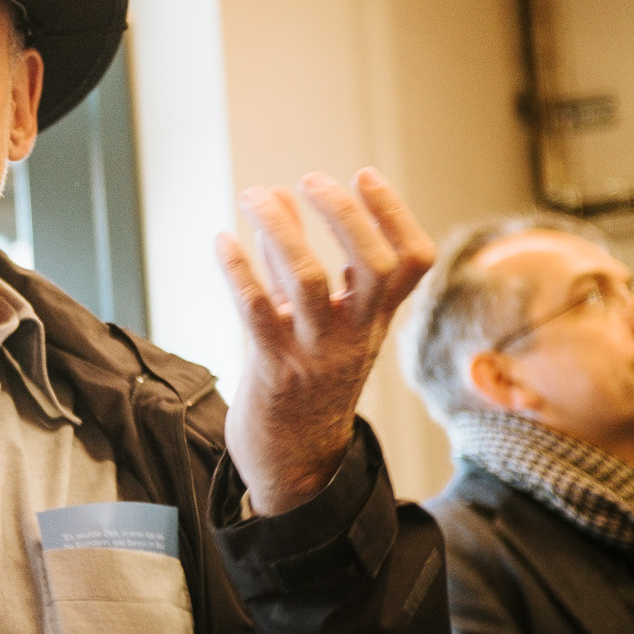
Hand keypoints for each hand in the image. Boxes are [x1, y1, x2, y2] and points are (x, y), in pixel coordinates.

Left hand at [215, 168, 433, 515]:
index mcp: (376, 319)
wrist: (292, 459)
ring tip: (256, 196)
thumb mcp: (310, 318)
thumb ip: (291, 258)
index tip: (363, 173)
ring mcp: (316, 351)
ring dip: (281, 230)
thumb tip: (276, 197)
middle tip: (310, 180)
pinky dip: (238, 270)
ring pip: (309, 281)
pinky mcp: (273, 368)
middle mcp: (355, 334)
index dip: (394, 213)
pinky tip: (221, 241)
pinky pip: (256, 311)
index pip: (412, 260)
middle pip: (373, 263)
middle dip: (344, 212)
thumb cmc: (302, 378)